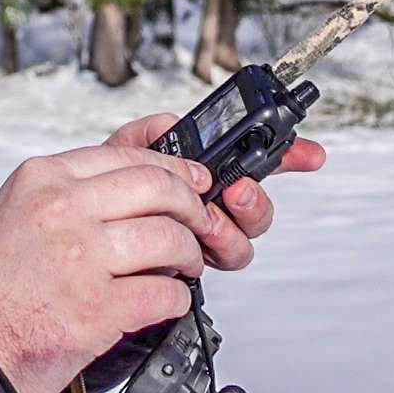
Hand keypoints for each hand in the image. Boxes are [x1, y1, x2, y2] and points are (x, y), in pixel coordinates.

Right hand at [0, 140, 217, 392]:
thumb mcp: (16, 211)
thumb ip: (70, 191)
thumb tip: (133, 181)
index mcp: (42, 179)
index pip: (128, 155)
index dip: (173, 168)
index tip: (192, 179)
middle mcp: (62, 210)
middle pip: (159, 188)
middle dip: (192, 207)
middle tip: (200, 222)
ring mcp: (80, 258)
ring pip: (169, 239)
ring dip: (189, 255)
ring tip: (184, 267)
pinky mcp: (96, 309)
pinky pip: (164, 294)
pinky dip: (177, 300)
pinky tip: (167, 301)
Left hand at [102, 113, 325, 270]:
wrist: (82, 235)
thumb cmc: (103, 196)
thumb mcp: (121, 154)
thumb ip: (149, 133)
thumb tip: (174, 125)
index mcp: (203, 174)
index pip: (256, 163)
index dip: (290, 157)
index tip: (311, 154)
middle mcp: (211, 208)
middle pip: (258, 210)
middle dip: (255, 202)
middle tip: (236, 192)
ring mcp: (203, 239)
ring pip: (242, 242)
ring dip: (231, 230)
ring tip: (208, 221)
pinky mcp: (190, 267)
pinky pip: (215, 264)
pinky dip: (208, 253)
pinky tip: (190, 243)